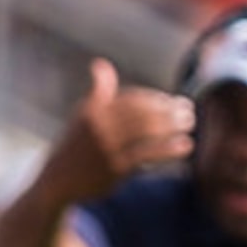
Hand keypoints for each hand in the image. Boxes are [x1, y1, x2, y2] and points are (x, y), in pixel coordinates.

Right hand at [48, 58, 193, 200]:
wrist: (56, 182)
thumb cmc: (74, 147)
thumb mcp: (83, 116)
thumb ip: (98, 92)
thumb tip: (100, 64)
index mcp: (94, 110)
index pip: (133, 99)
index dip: (156, 99)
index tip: (173, 102)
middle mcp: (99, 126)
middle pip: (144, 113)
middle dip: (169, 111)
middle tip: (188, 111)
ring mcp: (107, 147)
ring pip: (148, 131)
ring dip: (173, 126)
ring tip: (189, 125)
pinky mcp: (114, 168)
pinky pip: (148, 154)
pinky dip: (169, 149)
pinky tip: (185, 146)